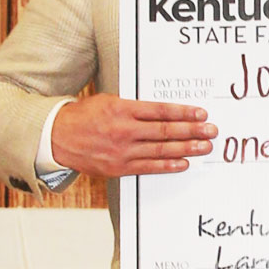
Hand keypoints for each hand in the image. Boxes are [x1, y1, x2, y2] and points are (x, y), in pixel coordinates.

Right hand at [50, 95, 215, 176]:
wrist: (57, 138)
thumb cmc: (83, 116)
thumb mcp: (108, 101)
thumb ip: (133, 106)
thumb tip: (162, 111)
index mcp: (121, 110)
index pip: (160, 111)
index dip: (183, 113)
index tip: (201, 114)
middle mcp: (123, 131)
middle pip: (165, 131)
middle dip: (192, 131)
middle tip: (211, 131)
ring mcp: (122, 151)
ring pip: (161, 150)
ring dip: (186, 148)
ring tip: (204, 147)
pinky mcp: (119, 167)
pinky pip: (149, 167)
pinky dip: (168, 165)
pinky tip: (183, 162)